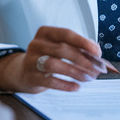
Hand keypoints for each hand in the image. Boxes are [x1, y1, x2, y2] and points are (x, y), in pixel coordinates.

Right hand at [0, 25, 117, 93]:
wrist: (22, 72)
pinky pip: (49, 81)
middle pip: (63, 50)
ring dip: (75, 72)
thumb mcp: (59, 48)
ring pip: (54, 64)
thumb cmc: (47, 57)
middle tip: (96, 70)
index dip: (83, 43)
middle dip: (83, 60)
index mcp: (45, 33)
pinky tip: (76, 87)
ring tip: (88, 78)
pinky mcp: (30, 76)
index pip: (66, 34)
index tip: (97, 52)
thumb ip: (78, 47)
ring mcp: (31, 60)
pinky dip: (65, 85)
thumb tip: (97, 52)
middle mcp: (36, 44)